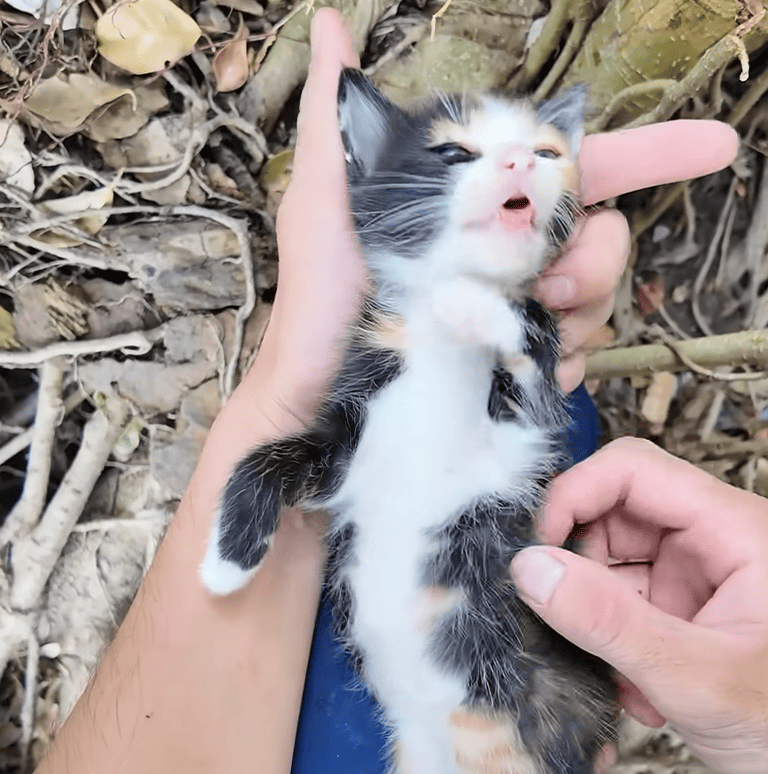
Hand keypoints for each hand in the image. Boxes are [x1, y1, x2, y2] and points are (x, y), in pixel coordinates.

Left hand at [226, 9, 738, 430]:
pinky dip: (559, 363)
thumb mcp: (322, 207)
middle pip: (602, 241)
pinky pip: (572, 363)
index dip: (650, 154)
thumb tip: (328, 28)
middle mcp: (507, 260)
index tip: (713, 147)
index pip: (577, 170)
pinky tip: (518, 369)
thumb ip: (337, 121)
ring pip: (597, 305)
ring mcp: (517, 319)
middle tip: (544, 283)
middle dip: (595, 259)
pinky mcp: (516, 374)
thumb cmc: (315, 310)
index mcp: (479, 209)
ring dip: (578, 314)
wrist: (315, 411)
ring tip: (518, 327)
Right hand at [510, 438, 767, 773]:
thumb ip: (609, 622)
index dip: (574, 495)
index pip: (634, 471)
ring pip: (610, 565)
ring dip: (595, 620)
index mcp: (734, 530)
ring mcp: (696, 578)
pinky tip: (639, 692)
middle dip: (580, 570)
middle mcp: (712, 542)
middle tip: (567, 624)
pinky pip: (621, 608)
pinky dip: (612, 648)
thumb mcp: (695, 676)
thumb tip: (531, 569)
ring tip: (617, 675)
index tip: (537, 550)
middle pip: (614, 515)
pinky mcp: (683, 612)